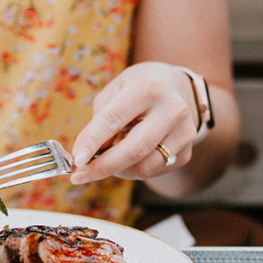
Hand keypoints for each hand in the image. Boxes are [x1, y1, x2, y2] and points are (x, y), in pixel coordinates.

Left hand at [69, 61, 200, 183]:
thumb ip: (99, 121)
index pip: (113, 120)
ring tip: (108, 158)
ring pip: (144, 168)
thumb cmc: (137, 88)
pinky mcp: (187, 152)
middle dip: (102, 167)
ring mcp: (184, 133)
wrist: (177, 87)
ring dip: (118, 170)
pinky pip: (153, 172)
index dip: (92, 143)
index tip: (76, 161)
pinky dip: (133, 170)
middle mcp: (172, 110)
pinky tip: (130, 156)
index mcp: (148, 88)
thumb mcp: (115, 91)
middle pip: (134, 150)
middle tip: (81, 175)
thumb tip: (86, 156)